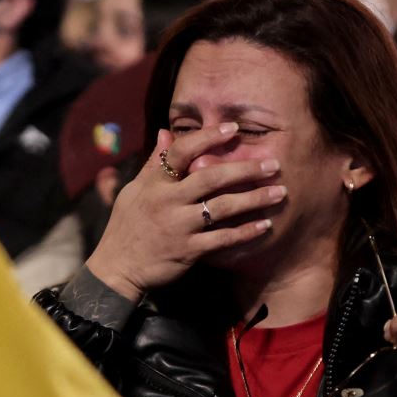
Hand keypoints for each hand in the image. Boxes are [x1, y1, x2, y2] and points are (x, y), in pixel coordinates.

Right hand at [84, 124, 284, 299]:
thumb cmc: (126, 226)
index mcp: (154, 184)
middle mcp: (167, 202)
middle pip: (211, 178)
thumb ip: (153, 163)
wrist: (117, 267)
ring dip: (253, 199)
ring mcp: (179, 227)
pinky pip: (222, 239)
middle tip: (273, 164)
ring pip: (222, 208)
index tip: (233, 129)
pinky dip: (245, 232)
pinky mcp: (188, 251)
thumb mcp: (134, 190)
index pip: (181, 152)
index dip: (208, 138)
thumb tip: (164, 133)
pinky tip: (265, 225)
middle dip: (244, 169)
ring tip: (279, 193)